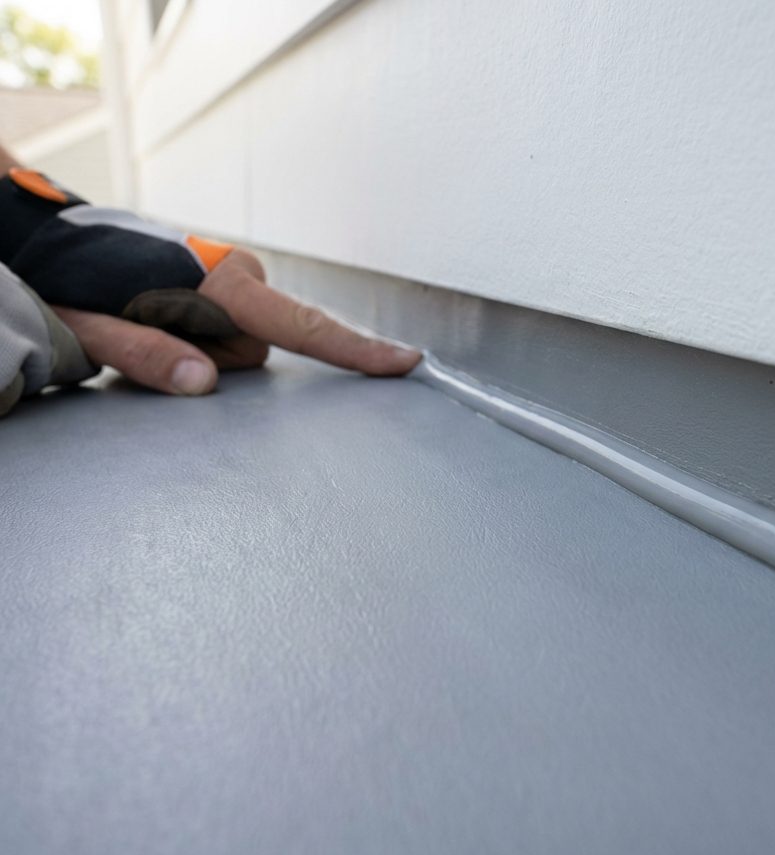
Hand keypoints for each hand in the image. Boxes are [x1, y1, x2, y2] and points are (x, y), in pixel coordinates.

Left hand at [51, 250, 421, 395]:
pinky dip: (198, 331)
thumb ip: (150, 357)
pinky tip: (156, 314)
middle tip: (148, 336)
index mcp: (220, 284)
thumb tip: (206, 384)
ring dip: (200, 346)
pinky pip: (228, 324)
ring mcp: (231, 269)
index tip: (406, 361)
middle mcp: (237, 271)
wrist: (51, 233)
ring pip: (239, 341)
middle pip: (256, 348)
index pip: (304, 328)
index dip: (358, 350)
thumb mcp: (96, 329)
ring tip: (146, 321)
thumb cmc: (72, 280)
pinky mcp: (222, 273)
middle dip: (212, 359)